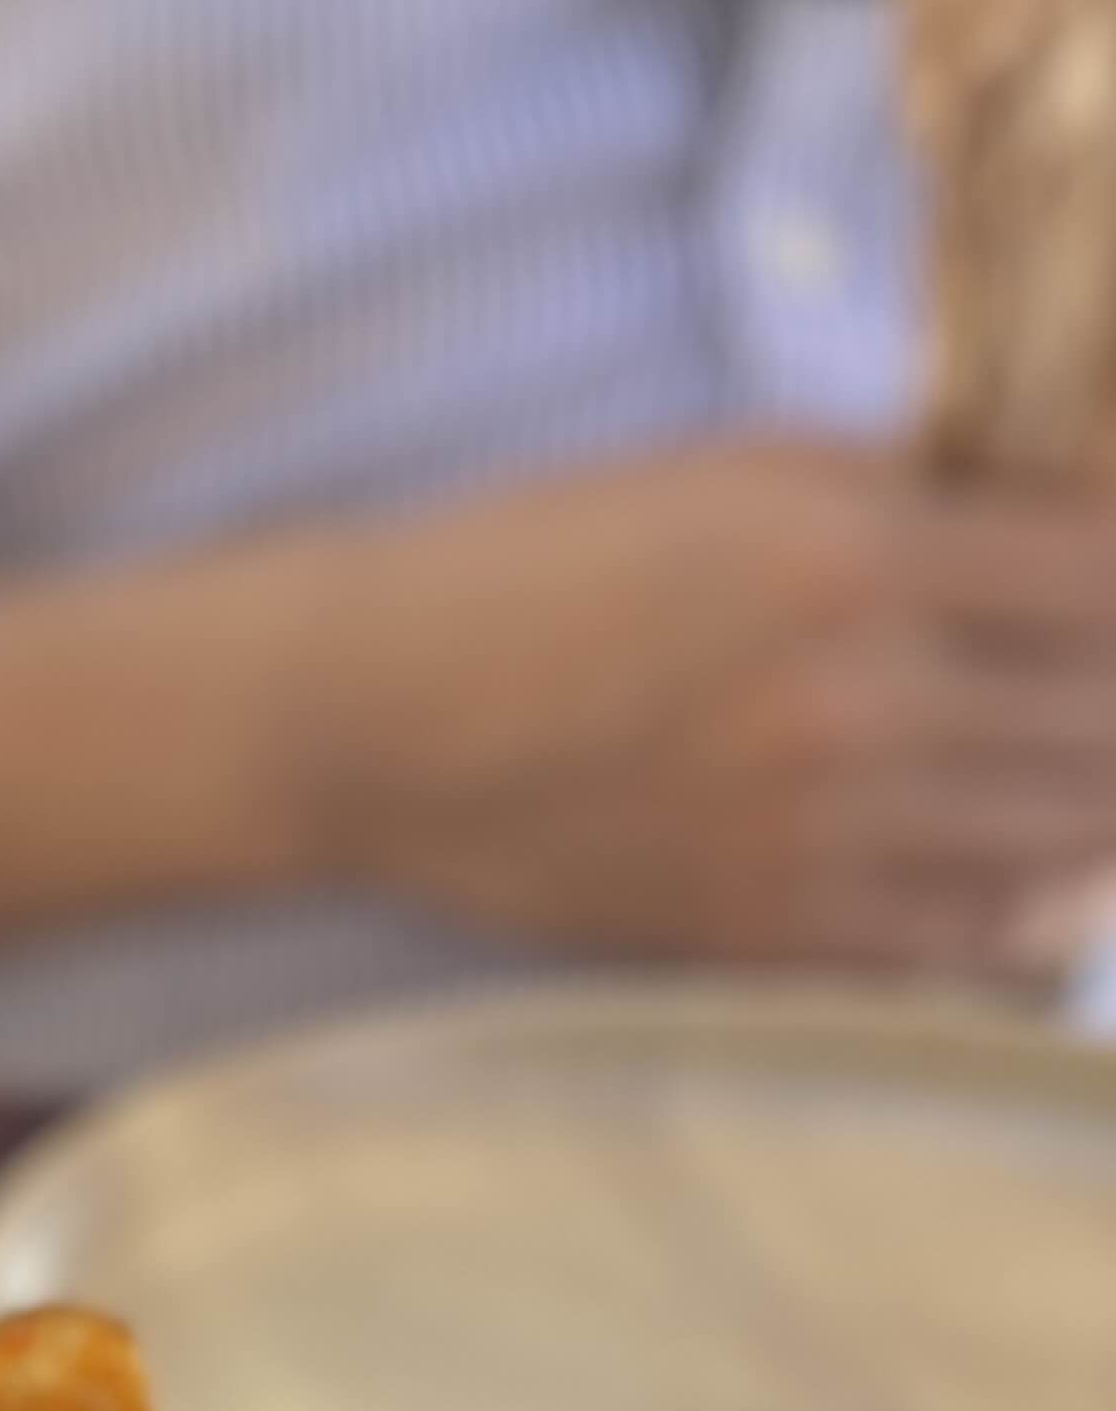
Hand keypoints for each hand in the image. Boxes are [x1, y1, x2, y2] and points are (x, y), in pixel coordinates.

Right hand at [305, 437, 1115, 976]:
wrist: (369, 721)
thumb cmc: (540, 566)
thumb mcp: (734, 470)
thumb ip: (916, 486)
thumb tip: (1082, 507)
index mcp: (852, 557)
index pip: (1113, 571)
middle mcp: (856, 705)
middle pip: (1114, 714)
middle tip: (1101, 681)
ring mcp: (816, 838)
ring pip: (1068, 836)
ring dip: (1104, 799)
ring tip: (1091, 771)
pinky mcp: (767, 934)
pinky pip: (966, 940)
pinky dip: (1030, 905)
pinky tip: (1040, 870)